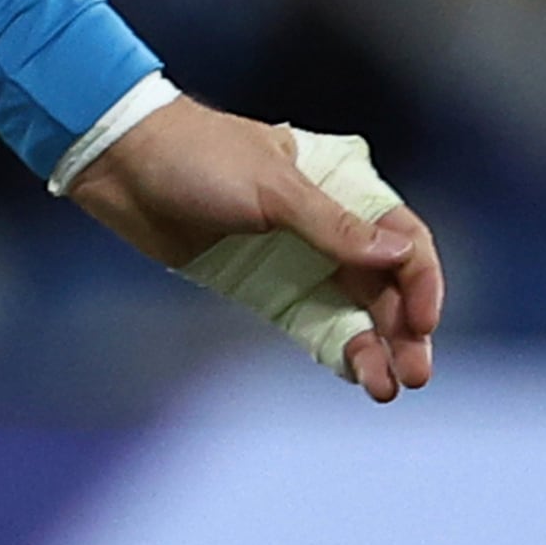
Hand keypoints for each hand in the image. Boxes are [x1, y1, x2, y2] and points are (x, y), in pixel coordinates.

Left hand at [67, 96, 443, 401]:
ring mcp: (296, 258)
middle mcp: (326, 226)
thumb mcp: (271, 187)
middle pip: (384, 284)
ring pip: (354, 310)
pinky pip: (314, 324)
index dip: (420, 280)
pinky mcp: (265, 286)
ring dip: (375, 346)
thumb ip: (333, 226)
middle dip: (405, 328)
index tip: (421, 321)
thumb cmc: (197, 157)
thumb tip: (397, 255)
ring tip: (386, 387)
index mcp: (338, 185)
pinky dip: (338, 349)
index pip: (401, 236)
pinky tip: (357, 375)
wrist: (123, 164)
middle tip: (416, 373)